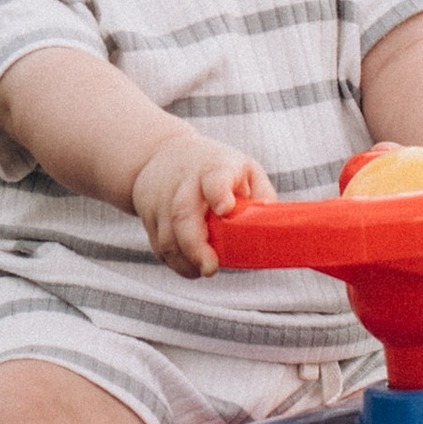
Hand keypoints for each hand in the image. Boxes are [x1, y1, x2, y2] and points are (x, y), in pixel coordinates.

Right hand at [131, 127, 274, 275]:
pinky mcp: (149, 218)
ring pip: (168, 237)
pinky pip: (160, 247)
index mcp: (213, 167)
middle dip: (196, 246)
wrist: (159, 153)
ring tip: (204, 270)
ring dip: (185, 261)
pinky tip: (191, 267)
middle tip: (211, 267)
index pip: (214, 178)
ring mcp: (162, 201)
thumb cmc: (213, 166)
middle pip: (183, 214)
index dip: (218, 193)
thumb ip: (261, 192)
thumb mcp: (242, 167)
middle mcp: (183, 183)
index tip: (225, 208)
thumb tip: (273, 223)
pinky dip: (175, 262)